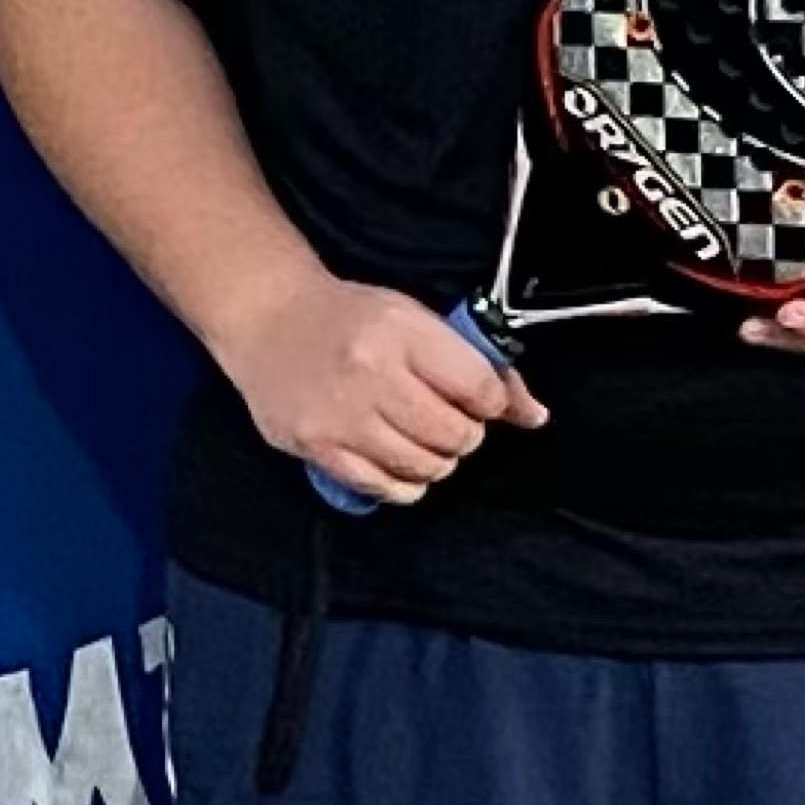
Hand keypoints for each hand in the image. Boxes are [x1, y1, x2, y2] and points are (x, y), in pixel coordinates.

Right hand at [226, 266, 548, 504]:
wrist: (270, 318)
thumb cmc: (352, 317)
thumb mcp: (415, 319)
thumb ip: (477, 364)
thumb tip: (535, 416)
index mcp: (403, 331)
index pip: (477, 387)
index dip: (493, 403)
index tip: (482, 401)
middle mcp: (373, 373)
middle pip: (453, 434)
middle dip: (464, 434)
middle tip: (451, 421)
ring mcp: (343, 414)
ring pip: (423, 466)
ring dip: (437, 461)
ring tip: (424, 440)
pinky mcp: (318, 447)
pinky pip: (382, 487)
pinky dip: (404, 483)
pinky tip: (400, 462)